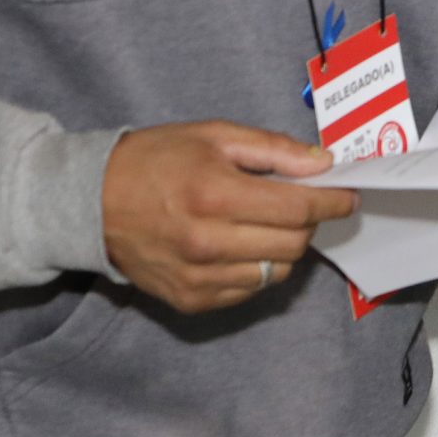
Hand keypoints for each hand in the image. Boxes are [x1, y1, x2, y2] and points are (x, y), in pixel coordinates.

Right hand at [101, 121, 355, 312]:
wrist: (91, 201)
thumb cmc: (155, 160)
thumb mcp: (213, 135)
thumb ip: (272, 150)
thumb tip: (322, 165)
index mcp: (215, 194)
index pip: (298, 209)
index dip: (332, 202)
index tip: (346, 195)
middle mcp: (208, 242)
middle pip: (293, 243)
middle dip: (307, 221)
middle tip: (298, 202)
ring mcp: (199, 277)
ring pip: (276, 272)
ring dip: (283, 247)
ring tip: (262, 222)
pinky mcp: (190, 300)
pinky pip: (248, 290)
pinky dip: (255, 267)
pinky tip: (238, 244)